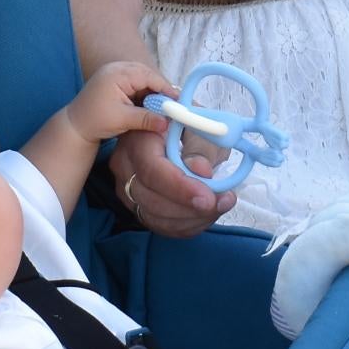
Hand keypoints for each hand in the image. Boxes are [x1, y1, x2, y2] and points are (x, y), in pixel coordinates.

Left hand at [63, 60, 173, 146]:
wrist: (75, 125)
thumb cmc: (95, 121)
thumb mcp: (123, 120)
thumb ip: (147, 118)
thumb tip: (168, 122)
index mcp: (118, 73)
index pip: (149, 77)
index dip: (166, 89)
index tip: (178, 102)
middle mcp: (117, 68)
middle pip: (147, 75)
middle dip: (161, 90)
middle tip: (173, 105)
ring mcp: (116, 73)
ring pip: (143, 79)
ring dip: (153, 92)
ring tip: (163, 107)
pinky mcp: (115, 80)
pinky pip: (136, 83)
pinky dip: (144, 94)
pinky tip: (150, 106)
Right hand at [108, 125, 233, 238]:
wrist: (172, 128)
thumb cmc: (186, 123)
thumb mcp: (199, 125)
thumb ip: (201, 147)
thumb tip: (201, 171)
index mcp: (137, 137)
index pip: (152, 169)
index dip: (180, 188)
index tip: (209, 198)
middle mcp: (124, 165)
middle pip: (151, 198)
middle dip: (190, 208)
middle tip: (223, 202)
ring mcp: (126, 188)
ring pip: (154, 216)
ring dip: (192, 218)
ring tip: (221, 205)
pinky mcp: (136, 205)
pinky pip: (159, 225)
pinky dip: (186, 225)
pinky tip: (207, 214)